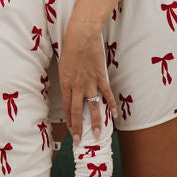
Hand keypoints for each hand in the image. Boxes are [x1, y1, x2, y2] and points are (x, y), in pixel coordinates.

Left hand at [60, 20, 113, 142]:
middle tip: (79, 141)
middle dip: (78, 128)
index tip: (71, 131)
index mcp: (66, 83)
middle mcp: (77, 86)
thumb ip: (66, 80)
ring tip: (97, 134)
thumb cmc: (70, 47)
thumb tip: (69, 89)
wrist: (81, 35)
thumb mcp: (63, 65)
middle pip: (77, 111)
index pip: (66, 107)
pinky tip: (113, 115)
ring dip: (95, 122)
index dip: (69, 121)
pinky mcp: (101, 77)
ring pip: (93, 107)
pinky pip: (107, 94)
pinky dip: (111, 105)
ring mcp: (90, 83)